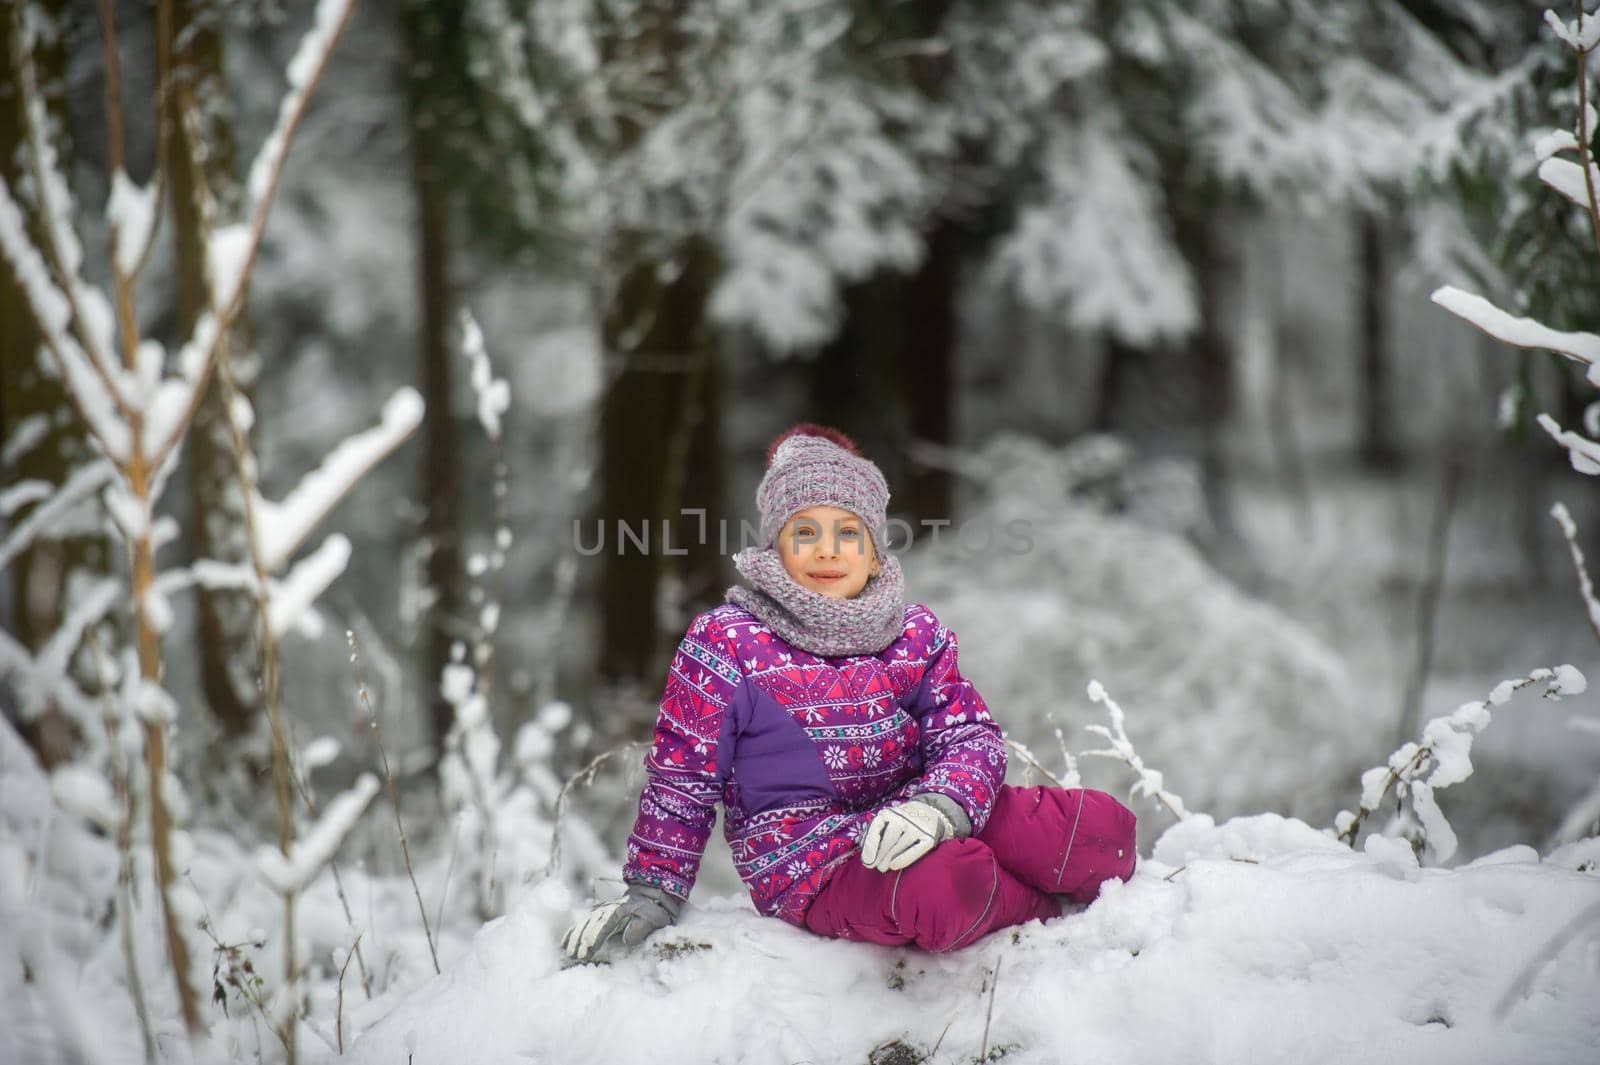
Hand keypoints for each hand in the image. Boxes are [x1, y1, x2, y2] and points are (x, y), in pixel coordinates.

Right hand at [561, 883, 682, 963]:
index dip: (596, 936)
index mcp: (620, 910)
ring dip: (575, 938)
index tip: (589, 948)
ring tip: (568, 952)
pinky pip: (583, 923)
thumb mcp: (653, 917)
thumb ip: (641, 927)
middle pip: (591, 924)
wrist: (651, 894)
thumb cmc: (653, 909)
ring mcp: (601, 911)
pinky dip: (573, 932)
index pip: (605, 924)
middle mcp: (607, 909)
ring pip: (584, 923)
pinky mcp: (597, 915)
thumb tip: (627, 939)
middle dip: (582, 940)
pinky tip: (564, 942)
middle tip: (576, 955)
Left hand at [859, 795, 963, 871]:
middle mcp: (904, 818)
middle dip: (880, 854)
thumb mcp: (885, 821)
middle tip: (874, 867)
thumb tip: (864, 851)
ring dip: (889, 858)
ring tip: (882, 868)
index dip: (871, 846)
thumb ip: (872, 834)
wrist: (928, 812)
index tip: (866, 861)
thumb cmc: (898, 822)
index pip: (876, 828)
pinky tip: (894, 866)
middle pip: (889, 838)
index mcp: (888, 813)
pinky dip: (904, 858)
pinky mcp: (929, 837)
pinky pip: (916, 850)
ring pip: (901, 845)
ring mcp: (918, 827)